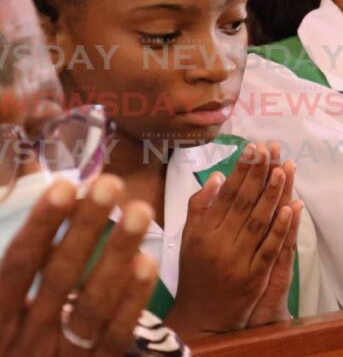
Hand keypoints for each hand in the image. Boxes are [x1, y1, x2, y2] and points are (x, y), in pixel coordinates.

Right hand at [0, 175, 159, 355]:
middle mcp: (26, 338)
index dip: (40, 226)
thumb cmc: (15, 338)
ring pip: (92, 303)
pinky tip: (148, 262)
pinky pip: (116, 333)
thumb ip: (22, 263)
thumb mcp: (7, 307)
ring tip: (140, 210)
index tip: (64, 186)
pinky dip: (133, 298)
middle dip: (85, 228)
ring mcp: (62, 355)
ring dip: (117, 253)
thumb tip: (35, 204)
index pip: (16, 266)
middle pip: (58, 278)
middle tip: (110, 184)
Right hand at [168, 142, 298, 337]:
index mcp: (202, 231)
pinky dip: (280, 228)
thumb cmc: (196, 271)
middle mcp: (218, 243)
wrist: (201, 316)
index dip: (242, 170)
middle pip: (243, 202)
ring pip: (257, 221)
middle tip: (272, 148)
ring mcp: (238, 260)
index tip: (254, 148)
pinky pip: (268, 248)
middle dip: (259, 173)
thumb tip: (219, 176)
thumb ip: (200, 206)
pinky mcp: (254, 277)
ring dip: (272, 194)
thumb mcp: (188, 238)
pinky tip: (290, 207)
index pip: (227, 193)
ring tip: (283, 168)